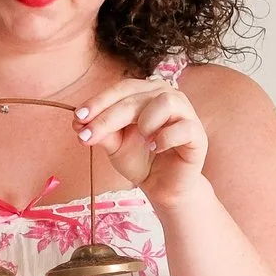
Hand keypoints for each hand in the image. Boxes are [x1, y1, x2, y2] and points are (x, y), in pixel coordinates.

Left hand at [76, 74, 208, 205]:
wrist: (162, 187)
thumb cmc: (140, 160)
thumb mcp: (114, 145)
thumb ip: (101, 131)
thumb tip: (78, 121)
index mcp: (147, 92)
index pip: (122, 89)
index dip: (99, 101)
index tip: (78, 118)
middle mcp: (167, 96)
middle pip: (135, 98)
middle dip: (108, 117)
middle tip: (87, 136)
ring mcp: (186, 113)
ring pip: (164, 102)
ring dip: (146, 122)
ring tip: (142, 139)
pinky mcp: (197, 133)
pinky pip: (182, 128)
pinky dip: (164, 139)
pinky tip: (156, 148)